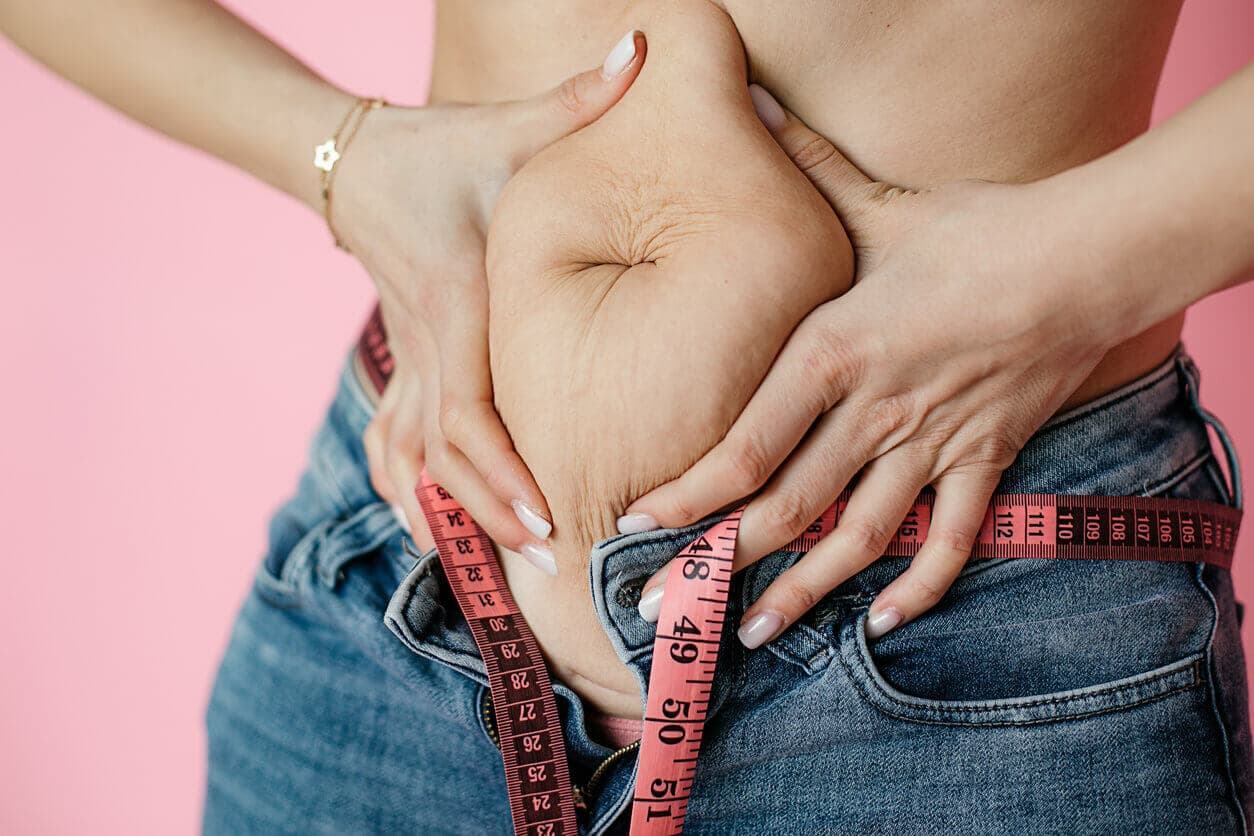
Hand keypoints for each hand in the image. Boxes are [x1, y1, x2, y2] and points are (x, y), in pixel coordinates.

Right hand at [344, 32, 646, 571]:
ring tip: (499, 571)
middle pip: (445, 455)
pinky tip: (437, 532)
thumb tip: (643, 46)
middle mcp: (433, 346)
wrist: (357, 160)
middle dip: (489, 513)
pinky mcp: (408, 364)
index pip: (471, 410)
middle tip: (545, 560)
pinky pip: (399, 442)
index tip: (544, 517)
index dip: (501, 472)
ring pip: (416, 459)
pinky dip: (415, 489)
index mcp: (462, 303)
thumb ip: (577, 99)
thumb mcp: (508, 127)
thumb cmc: (445, 151)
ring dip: (451, 514)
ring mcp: (413, 361)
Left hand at [629, 84, 1126, 645]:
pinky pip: (951, 539)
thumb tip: (748, 103)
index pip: (743, 444)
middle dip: (720, 560)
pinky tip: (881, 623)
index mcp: (830, 356)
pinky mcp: (984, 461)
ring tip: (754, 632)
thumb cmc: (967, 232)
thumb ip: (802, 166)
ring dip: (803, 591)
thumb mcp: (873, 204)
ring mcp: (931, 446)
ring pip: (857, 537)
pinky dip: (919, 587)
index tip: (639, 524)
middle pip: (786, 506)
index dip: (687, 494)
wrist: (1080, 257)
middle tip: (663, 604)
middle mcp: (872, 414)